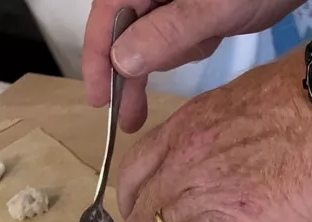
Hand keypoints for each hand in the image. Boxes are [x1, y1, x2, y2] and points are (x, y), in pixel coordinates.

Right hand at [82, 0, 304, 132]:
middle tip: (131, 119)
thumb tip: (120, 61)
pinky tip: (214, 35)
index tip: (100, 101)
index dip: (98, 60)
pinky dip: (193, 42)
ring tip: (209, 38)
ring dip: (174, 51)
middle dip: (133, 72)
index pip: (105, 17)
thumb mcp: (213, 8)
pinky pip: (179, 32)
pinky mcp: (196, 2)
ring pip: (153, 35)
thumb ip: (166, 33)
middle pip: (125, 30)